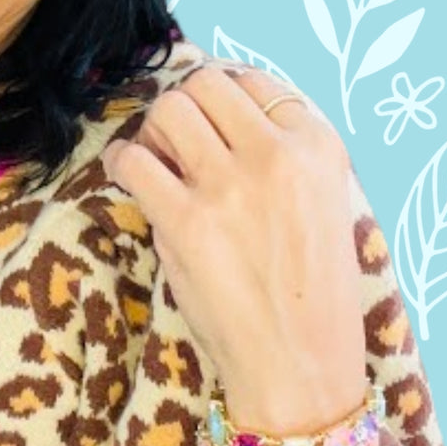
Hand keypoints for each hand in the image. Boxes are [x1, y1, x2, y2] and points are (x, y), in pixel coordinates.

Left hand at [100, 65, 365, 431]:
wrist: (300, 364)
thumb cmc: (311, 293)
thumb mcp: (324, 205)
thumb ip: (283, 157)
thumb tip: (217, 120)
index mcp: (320, 148)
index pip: (255, 81)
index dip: (222, 100)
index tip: (209, 126)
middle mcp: (278, 155)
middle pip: (206, 85)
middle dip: (183, 107)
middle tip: (175, 143)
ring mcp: (230, 185)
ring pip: (168, 110)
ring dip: (153, 130)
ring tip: (155, 161)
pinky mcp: (187, 220)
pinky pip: (134, 159)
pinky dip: (122, 160)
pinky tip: (127, 176)